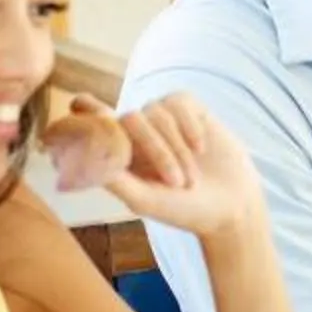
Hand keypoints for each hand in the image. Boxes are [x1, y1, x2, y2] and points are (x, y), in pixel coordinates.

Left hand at [89, 93, 265, 243]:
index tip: (81, 108)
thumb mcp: (143, 199)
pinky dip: (189, 127)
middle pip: (130, 117)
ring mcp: (164, 118)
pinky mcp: (190, 110)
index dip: (84, 110)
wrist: (229, 208)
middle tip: (175, 182)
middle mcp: (138, 131)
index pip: (91, 118)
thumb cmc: (182, 209)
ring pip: (156, 111)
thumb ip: (114, 176)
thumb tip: (86, 154)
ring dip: (176, 148)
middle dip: (155, 150)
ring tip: (190, 178)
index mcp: (119, 150)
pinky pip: (179, 102)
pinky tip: (200, 149)